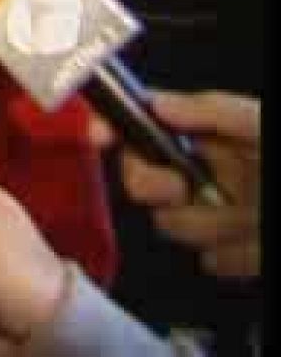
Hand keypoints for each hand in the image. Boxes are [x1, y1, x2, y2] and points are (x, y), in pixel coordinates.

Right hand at [91, 91, 259, 278]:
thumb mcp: (260, 128)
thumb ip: (214, 111)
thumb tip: (157, 101)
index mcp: (212, 134)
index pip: (145, 124)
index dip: (117, 126)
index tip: (100, 134)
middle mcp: (209, 171)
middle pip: (144, 179)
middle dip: (158, 186)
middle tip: (182, 187)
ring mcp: (220, 213)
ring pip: (173, 223)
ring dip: (207, 226)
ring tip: (244, 222)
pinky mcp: (235, 254)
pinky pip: (211, 260)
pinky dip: (233, 255)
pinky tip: (253, 247)